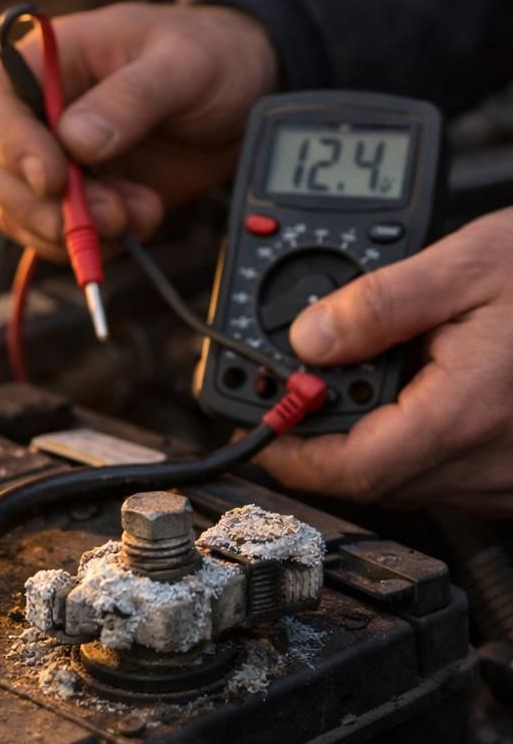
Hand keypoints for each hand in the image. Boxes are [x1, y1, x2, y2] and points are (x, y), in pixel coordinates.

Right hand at [0, 2, 277, 259]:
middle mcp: (39, 113)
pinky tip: (140, 222)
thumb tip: (77, 141)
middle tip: (101, 216)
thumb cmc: (208, 54)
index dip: (14, 145)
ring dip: (71, 229)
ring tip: (138, 213)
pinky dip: (94, 243)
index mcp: (47, 61)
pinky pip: (56, 234)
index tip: (53, 178)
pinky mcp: (81, 198)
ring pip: (20, 211)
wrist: (244, 92)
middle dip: (39, 204)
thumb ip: (131, 97)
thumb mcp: (182, 64)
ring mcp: (56, 160)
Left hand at [258, 210, 512, 514]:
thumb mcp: (469, 264)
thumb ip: (380, 304)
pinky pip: (449, 473)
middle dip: (321, 432)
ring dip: (369, 436)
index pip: (345, 468)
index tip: (255, 413)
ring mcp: (508, 479)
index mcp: (464, 416)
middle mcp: (489, 465)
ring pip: (407, 478)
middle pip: (369, 477)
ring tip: (371, 369)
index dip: (284, 446)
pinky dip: (417, 438)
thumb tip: (307, 339)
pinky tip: (424, 386)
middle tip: (303, 376)